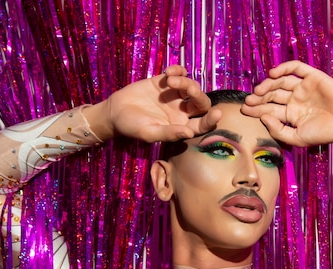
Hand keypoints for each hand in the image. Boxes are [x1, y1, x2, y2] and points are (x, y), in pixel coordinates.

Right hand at [84, 66, 220, 141]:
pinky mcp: (164, 82)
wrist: (114, 112)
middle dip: (198, 94)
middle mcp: (181, 111)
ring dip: (184, 81)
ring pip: (191, 86)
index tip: (217, 113)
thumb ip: (169, 133)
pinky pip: (179, 73)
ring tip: (169, 80)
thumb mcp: (149, 133)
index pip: (202, 124)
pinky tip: (168, 71)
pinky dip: (178, 70)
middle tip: (188, 89)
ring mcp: (174, 96)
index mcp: (181, 126)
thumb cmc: (132, 127)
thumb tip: (190, 133)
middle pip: (201, 102)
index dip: (211, 120)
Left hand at [241, 61, 332, 147]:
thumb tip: (263, 118)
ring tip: (259, 89)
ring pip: (281, 81)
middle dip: (259, 97)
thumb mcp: (297, 138)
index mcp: (292, 115)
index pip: (269, 109)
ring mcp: (304, 88)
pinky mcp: (313, 77)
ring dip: (268, 84)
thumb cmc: (325, 134)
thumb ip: (278, 130)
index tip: (244, 109)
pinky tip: (272, 74)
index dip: (256, 109)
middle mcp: (296, 100)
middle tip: (249, 100)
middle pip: (272, 95)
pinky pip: (296, 68)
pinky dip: (283, 68)